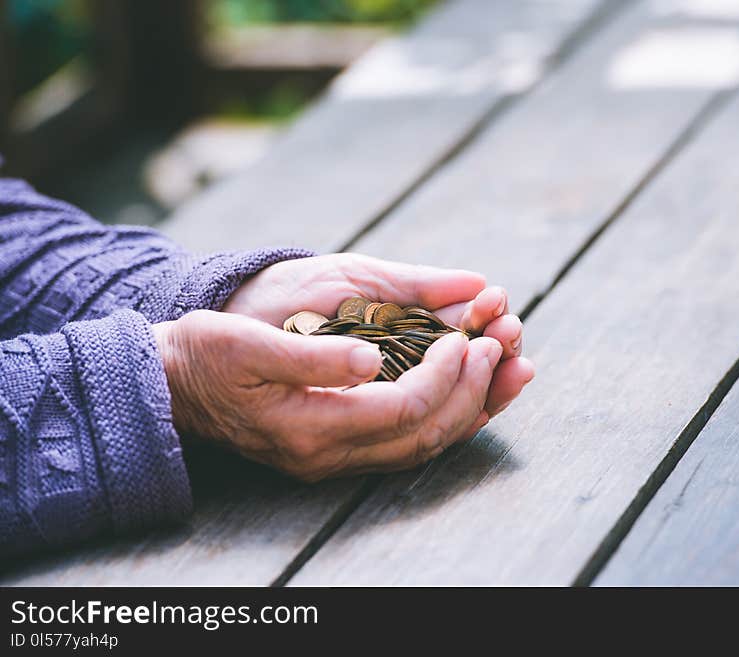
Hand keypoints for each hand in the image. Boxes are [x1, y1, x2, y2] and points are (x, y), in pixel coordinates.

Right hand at [153, 310, 507, 480]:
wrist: (170, 388)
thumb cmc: (204, 355)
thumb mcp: (247, 343)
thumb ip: (312, 355)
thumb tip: (369, 359)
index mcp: (309, 426)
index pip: (402, 408)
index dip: (444, 375)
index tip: (465, 337)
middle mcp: (326, 454)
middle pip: (423, 436)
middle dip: (469, 393)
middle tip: (498, 348)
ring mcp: (330, 459)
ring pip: (419, 448)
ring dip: (468, 411)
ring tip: (505, 374)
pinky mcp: (332, 450)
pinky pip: (403, 445)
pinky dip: (442, 420)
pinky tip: (466, 396)